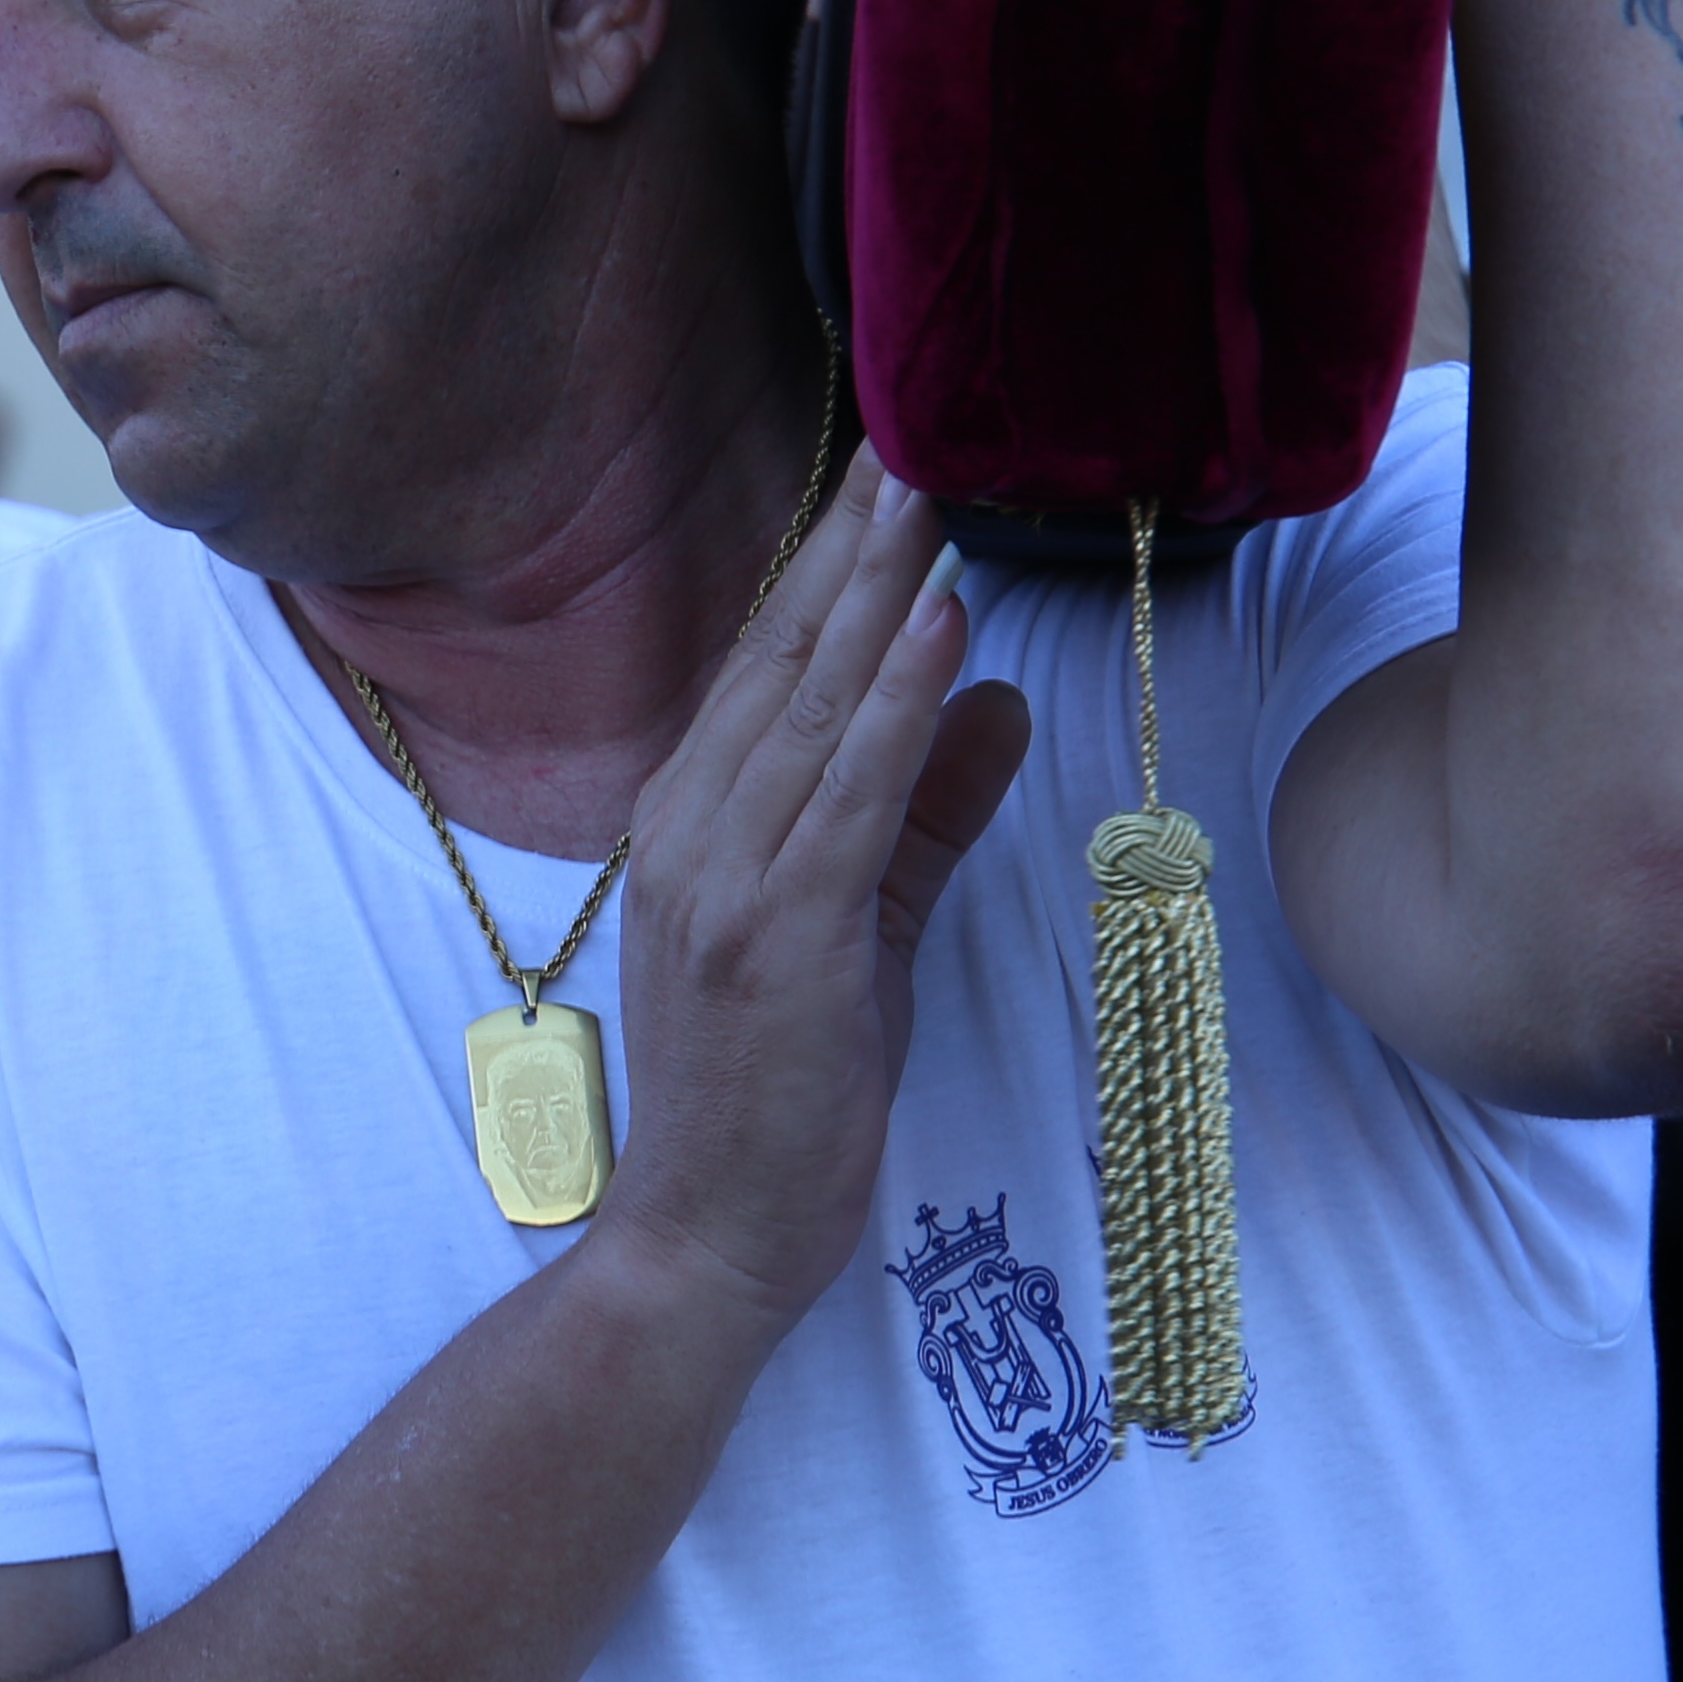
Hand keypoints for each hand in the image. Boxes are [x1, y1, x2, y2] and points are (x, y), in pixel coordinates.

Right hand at [592, 453, 1031, 1321]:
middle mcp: (688, 834)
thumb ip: (923, 810)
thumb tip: (994, 695)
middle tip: (909, 445)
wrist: (706, 1236)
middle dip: (851, 553)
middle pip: (779, 666)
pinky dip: (892, 707)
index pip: (763, 671)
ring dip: (876, 600)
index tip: (883, 479)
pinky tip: (937, 633)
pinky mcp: (777, 939)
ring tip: (928, 502)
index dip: (826, 571)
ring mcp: (722, 884)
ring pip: (809, 712)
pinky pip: (845, 799)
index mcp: (690, 824)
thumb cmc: (778, 1095)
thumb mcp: (862, 929)